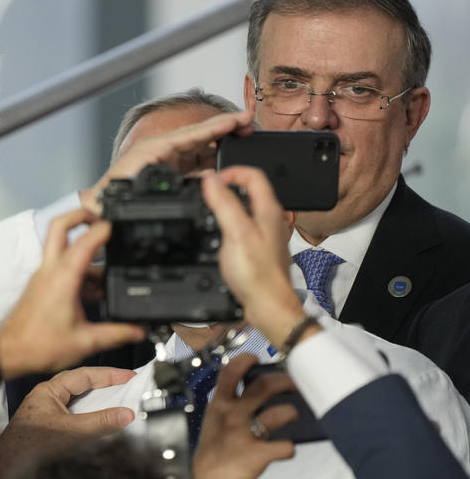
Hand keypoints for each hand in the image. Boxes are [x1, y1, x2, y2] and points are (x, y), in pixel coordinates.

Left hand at [0, 208, 143, 376]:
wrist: (9, 353)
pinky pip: (61, 266)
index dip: (102, 228)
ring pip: (62, 247)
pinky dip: (79, 268)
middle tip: (100, 218)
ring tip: (109, 269)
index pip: (84, 241)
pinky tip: (95, 289)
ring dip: (84, 250)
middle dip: (80, 215)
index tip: (117, 224)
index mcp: (62, 278)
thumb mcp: (85, 341)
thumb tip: (137, 329)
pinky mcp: (41, 284)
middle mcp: (50, 271)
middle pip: (60, 227)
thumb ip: (116, 334)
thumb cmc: (37, 346)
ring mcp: (44, 275)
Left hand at [0, 366, 135, 478]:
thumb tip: (125, 414)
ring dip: (95, 400)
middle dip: (103, 384)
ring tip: (116, 400)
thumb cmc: (29, 448)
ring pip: (75, 400)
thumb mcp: (72, 432)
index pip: (84, 375)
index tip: (128, 376)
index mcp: (48, 391)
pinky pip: (71, 415)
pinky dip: (87, 415)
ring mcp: (45, 413)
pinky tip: (96, 422)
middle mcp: (45, 398)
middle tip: (125, 384)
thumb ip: (101, 422)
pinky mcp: (46, 428)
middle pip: (79, 384)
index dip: (109, 375)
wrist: (7, 471)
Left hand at [80, 109, 253, 213]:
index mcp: (157, 146)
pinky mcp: (170, 171)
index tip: (242, 118)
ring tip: (244, 143)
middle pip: (202, 136)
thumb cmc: (115, 194)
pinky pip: (195, 164)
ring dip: (222, 148)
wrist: (102, 208)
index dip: (221, 125)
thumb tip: (203, 174)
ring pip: (201, 149)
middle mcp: (163, 149)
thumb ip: (170, 178)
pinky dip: (212, 163)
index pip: (197, 132)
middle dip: (226, 131)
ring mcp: (167, 159)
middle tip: (250, 127)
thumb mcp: (144, 184)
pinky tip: (225, 166)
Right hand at [192, 354, 296, 478]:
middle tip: (294, 384)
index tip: (256, 358)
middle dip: (284, 381)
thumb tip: (254, 395)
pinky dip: (288, 448)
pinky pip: (284, 447)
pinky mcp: (257, 455)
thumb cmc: (210, 454)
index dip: (244, 361)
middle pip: (263, 386)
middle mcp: (232, 415)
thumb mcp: (213, 423)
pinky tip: (285, 450)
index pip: (230, 373)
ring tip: (292, 415)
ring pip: (279, 413)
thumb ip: (229, 407)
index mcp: (218, 405)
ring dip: (290, 412)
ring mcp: (245, 434)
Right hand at [201, 166, 309, 345]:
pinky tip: (218, 235)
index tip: (211, 180)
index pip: (253, 175)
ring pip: (246, 208)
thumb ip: (224, 204)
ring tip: (209, 210)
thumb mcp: (235, 233)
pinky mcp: (260, 248)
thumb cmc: (258, 275)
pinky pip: (244, 226)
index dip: (231, 172)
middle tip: (206, 193)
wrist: (268, 306)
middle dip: (226, 186)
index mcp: (268, 210)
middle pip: (249, 190)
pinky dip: (229, 223)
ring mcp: (266, 234)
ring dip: (227, 204)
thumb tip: (211, 180)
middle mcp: (270, 219)